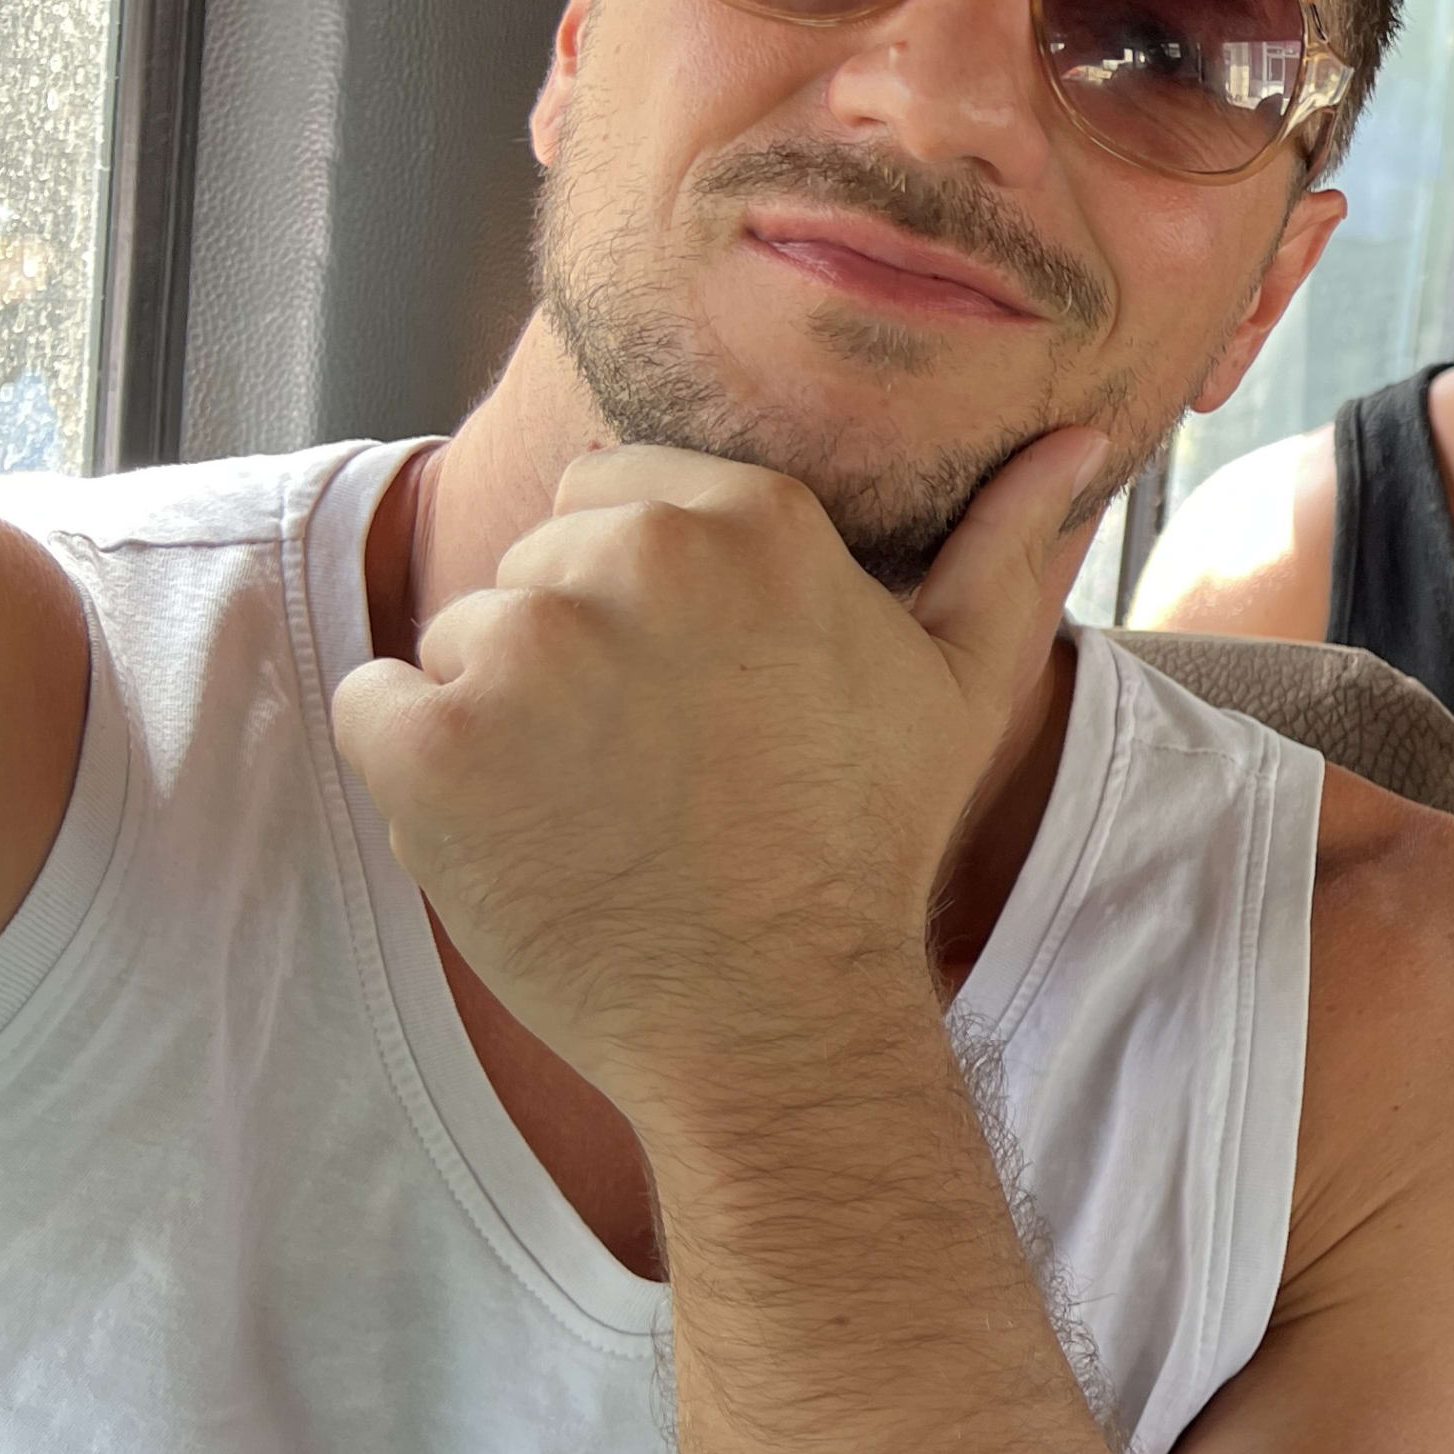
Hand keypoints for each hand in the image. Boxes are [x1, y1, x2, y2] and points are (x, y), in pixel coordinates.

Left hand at [331, 432, 1107, 1120]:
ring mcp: (522, 644)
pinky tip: (511, 831)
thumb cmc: (866, 845)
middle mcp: (632, 555)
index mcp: (746, 518)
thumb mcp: (959, 680)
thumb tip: (1081, 440)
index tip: (689, 697)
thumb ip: (1007, 543)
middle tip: (651, 767)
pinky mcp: (427, 737)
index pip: (610, 496)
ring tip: (591, 808)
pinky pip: (372, 709)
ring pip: (458, 640)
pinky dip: (413, 772)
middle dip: (570, 656)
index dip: (639, 602)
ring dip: (498, 720)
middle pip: (534, 566)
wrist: (774, 1013)